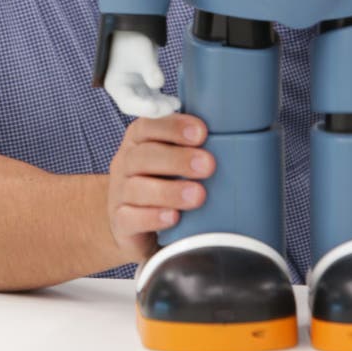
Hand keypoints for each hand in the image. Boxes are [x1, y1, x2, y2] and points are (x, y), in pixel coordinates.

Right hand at [104, 31, 180, 116]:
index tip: (155, 107)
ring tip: (176, 104)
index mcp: (116, 85)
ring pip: (148, 103)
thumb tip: (158, 84)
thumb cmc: (131, 40)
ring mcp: (134, 89)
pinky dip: (163, 101)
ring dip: (161, 106)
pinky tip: (175, 102)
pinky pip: (154, 98)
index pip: (128, 102)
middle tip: (170, 107)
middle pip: (138, 106)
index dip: (141, 108)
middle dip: (155, 109)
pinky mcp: (144, 86)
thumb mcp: (141, 53)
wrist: (133, 30)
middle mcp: (124, 90)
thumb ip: (150, 69)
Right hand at [108, 114, 213, 263]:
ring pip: (137, 188)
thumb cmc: (163, 183)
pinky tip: (173, 218)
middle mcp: (125, 163)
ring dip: (170, 191)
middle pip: (144, 156)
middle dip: (178, 159)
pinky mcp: (120, 222)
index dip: (174, 127)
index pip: (148, 126)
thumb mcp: (173, 160)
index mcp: (138, 141)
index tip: (201, 133)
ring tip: (198, 195)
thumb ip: (192, 146)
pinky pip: (130, 218)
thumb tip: (232, 141)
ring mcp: (119, 193)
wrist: (135, 224)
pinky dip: (152, 217)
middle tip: (208, 165)